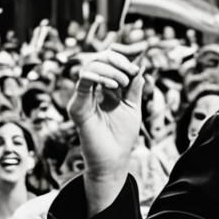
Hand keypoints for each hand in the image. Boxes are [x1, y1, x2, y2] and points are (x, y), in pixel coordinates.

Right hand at [69, 49, 144, 181]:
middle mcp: (91, 91)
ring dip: (110, 70)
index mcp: (104, 89)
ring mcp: (83, 97)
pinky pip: (83, 82)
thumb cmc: (122, 136)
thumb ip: (134, 87)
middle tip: (131, 71)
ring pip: (90, 67)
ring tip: (123, 83)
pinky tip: (113, 85)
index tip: (137, 66)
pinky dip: (98, 77)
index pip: (108, 63)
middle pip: (98, 60)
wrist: (113, 160)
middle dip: (117, 60)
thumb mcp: (132, 107)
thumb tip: (140, 66)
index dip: (122, 59)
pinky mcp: (77, 106)